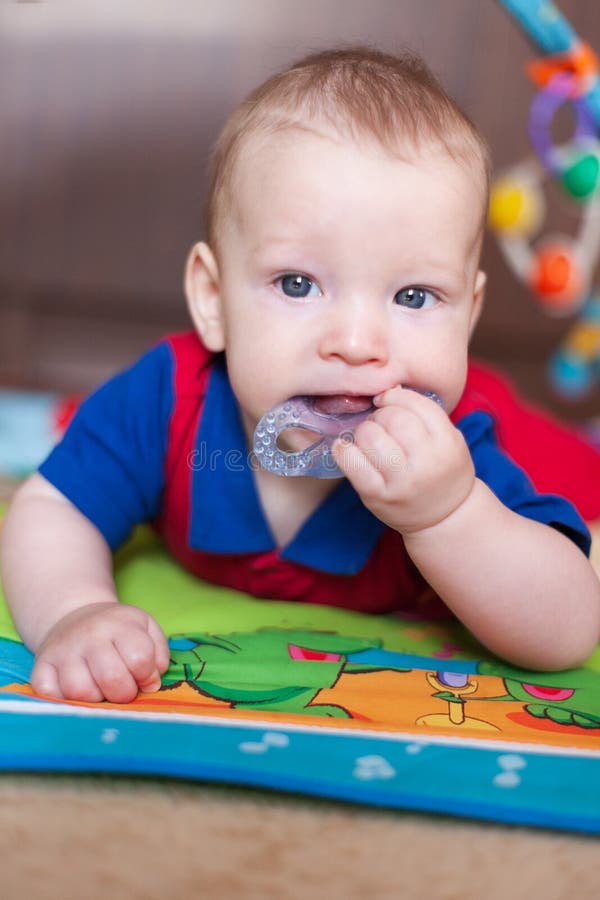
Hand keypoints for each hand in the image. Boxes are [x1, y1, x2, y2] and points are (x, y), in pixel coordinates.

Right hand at [31, 602, 170, 702]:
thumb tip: (151, 683)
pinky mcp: (41, 666)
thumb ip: (158, 654)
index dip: (147, 676)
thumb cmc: (117, 631)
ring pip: (80, 691)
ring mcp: (63, 651)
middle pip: (112, 678)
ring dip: (95, 699)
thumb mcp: (145, 628)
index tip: (143, 678)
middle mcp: (90, 636)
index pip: (140, 658)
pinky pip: (50, 694)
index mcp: (120, 625)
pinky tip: (74, 692)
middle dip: (124, 693)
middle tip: (123, 689)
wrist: (76, 616)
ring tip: (99, 688)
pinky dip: (63, 700)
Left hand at [332, 386, 474, 534]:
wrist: (445, 517)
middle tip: (381, 424)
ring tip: (369, 439)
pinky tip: (347, 448)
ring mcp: (400, 481)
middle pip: (392, 418)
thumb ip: (424, 413)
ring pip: (369, 435)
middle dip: (381, 415)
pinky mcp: (377, 496)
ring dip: (364, 431)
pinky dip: (343, 450)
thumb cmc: (443, 471)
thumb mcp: (449, 438)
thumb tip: (387, 390)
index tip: (387, 401)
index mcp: (447, 442)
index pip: (416, 404)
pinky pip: (350, 462)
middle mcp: (426, 462)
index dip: (395, 397)